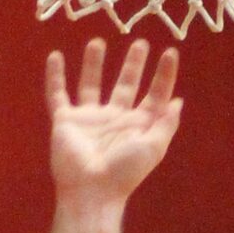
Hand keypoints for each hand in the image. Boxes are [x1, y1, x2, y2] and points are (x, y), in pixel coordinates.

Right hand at [47, 39, 181, 232]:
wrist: (91, 190)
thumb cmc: (125, 172)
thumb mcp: (153, 147)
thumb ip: (166, 123)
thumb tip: (178, 101)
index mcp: (138, 124)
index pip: (154, 94)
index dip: (164, 74)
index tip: (171, 52)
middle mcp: (115, 118)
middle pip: (126, 84)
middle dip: (133, 65)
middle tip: (139, 42)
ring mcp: (89, 118)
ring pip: (92, 84)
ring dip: (95, 63)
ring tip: (98, 41)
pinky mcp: (65, 120)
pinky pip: (58, 94)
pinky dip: (55, 76)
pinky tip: (55, 56)